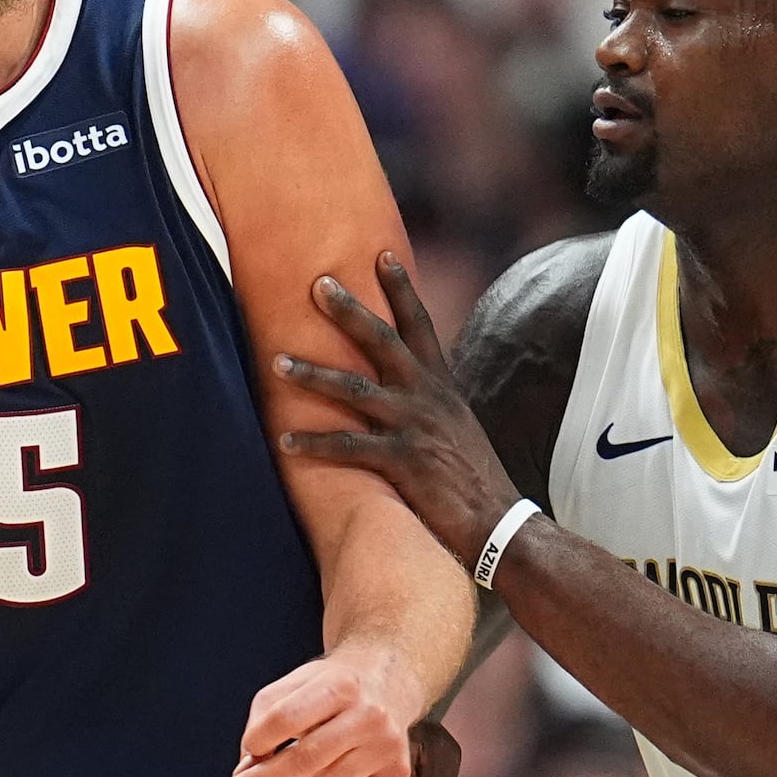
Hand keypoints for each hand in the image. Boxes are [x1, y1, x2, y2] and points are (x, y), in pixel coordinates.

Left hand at [221, 643, 421, 776]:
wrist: (388, 681)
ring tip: (304, 764)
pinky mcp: (395, 774)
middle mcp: (368, 716)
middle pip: (305, 758)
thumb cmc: (330, 686)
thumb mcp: (294, 684)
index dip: (260, 739)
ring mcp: (385, 747)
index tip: (246, 752)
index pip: (287, 718)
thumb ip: (264, 720)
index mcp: (339, 685)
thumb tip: (245, 770)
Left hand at [275, 254, 521, 567]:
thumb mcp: (456, 423)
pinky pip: (351, 447)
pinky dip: (315, 443)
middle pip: (383, 341)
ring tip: (277, 362)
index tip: (381, 254)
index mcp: (440, 385)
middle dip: (349, 311)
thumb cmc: (471, 475)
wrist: (499, 521)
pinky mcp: (403, 462)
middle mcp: (427, 396)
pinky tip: (285, 440)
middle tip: (317, 283)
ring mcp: (414, 426)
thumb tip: (406, 381)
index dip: (401, 289)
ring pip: (356, 389)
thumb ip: (429, 398)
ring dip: (313, 375)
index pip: (421, 324)